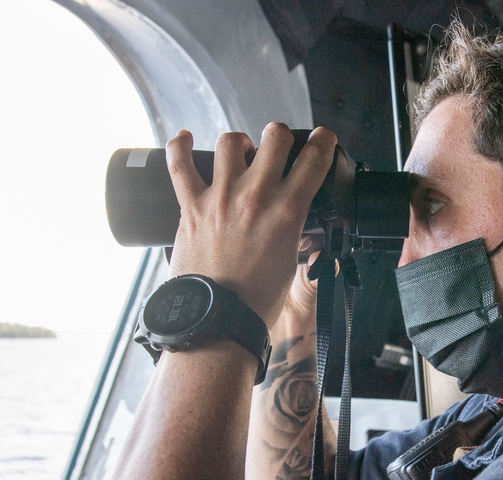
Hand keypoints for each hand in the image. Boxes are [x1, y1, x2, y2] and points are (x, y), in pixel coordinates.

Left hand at [164, 123, 336, 328]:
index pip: (314, 159)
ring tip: (240, 155)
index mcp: (287, 212)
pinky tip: (184, 138)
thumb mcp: (290, 265)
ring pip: (231, 142)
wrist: (219, 320)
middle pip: (274, 136)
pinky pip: (179, 164)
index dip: (323, 141)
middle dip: (279, 137)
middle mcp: (255, 197)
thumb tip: (305, 231)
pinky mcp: (191, 206)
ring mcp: (220, 197)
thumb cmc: (255, 301)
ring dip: (240, 143)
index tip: (322, 138)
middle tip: (277, 149)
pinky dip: (180, 146)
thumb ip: (297, 238)